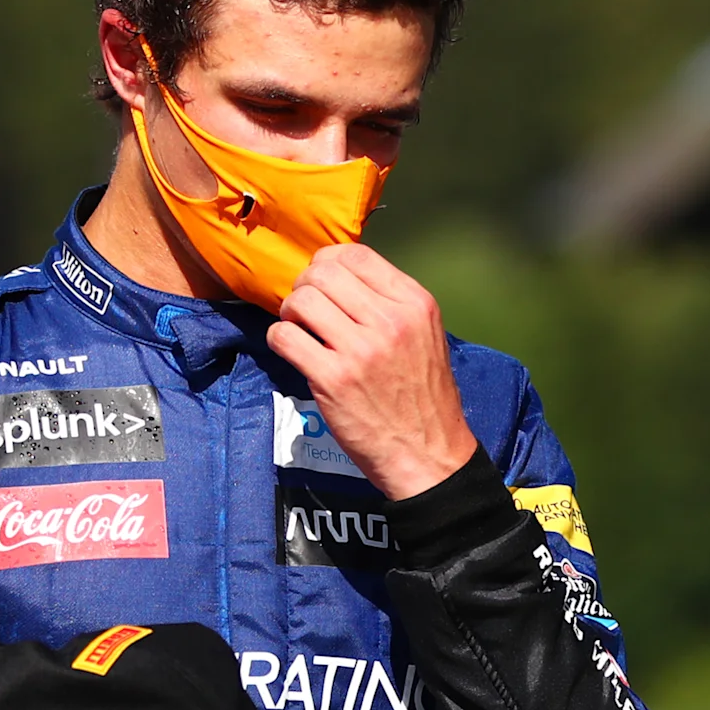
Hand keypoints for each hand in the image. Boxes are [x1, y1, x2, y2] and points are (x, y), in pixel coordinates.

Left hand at [269, 243, 477, 498]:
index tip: (322, 283)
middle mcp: (390, 321)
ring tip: (300, 331)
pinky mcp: (333, 379)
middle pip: (323, 273)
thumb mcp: (426, 337)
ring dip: (290, 313)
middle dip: (305, 287)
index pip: (356, 254)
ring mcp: (361, 350)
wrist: (429, 455)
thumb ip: (391, 305)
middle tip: (307, 311)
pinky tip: (292, 351)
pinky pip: (285, 337)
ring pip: (300, 301)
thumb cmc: (424, 398)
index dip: (327, 262)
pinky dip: (279, 340)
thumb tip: (340, 278)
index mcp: (415, 304)